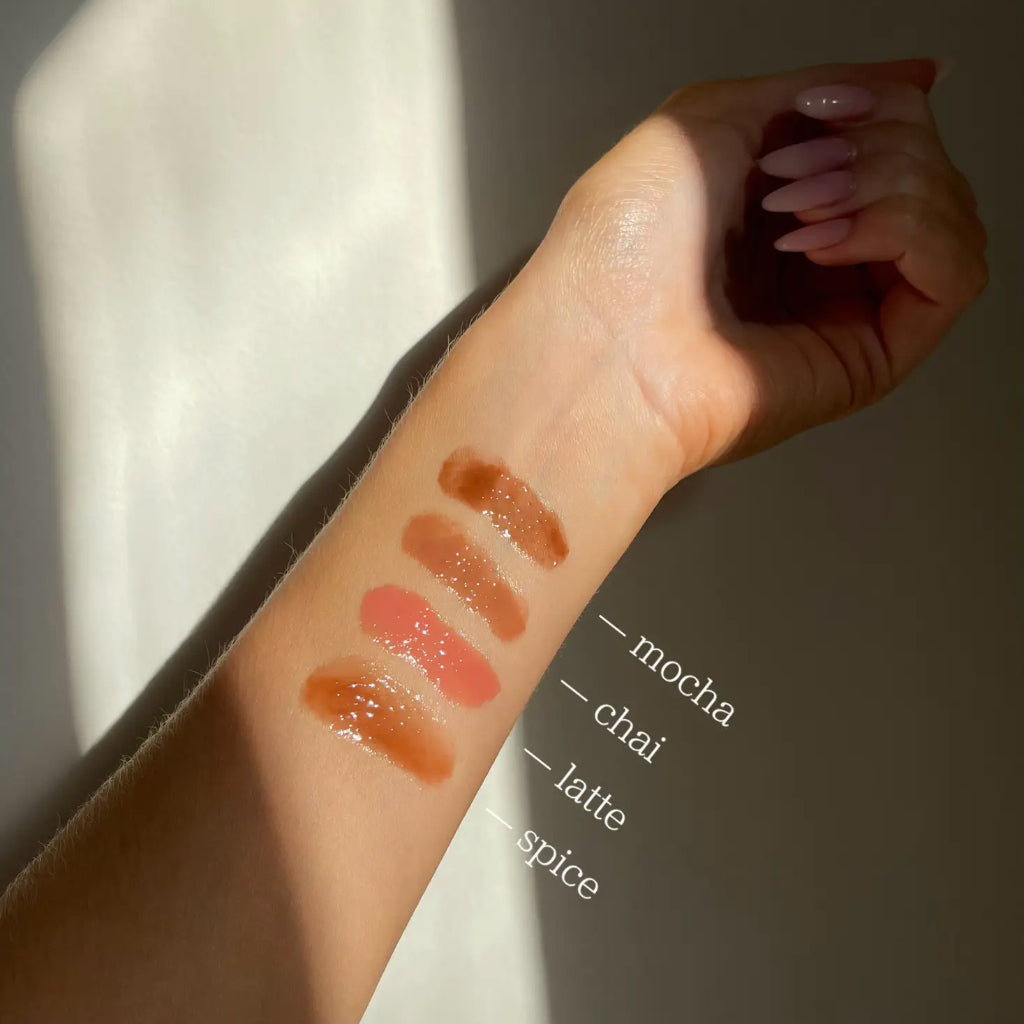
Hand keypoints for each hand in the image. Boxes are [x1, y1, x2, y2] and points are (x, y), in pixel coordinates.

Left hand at [531, 58, 987, 480]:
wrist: (601, 338)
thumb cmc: (620, 248)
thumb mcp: (709, 116)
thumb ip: (817, 89)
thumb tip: (919, 75)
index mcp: (780, 209)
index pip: (889, 134)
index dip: (870, 103)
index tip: (816, 111)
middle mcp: (819, 260)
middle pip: (926, 166)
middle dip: (870, 143)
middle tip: (787, 178)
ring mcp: (847, 308)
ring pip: (950, 212)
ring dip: (890, 183)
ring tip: (798, 213)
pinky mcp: (873, 356)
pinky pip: (956, 271)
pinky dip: (909, 230)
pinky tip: (832, 242)